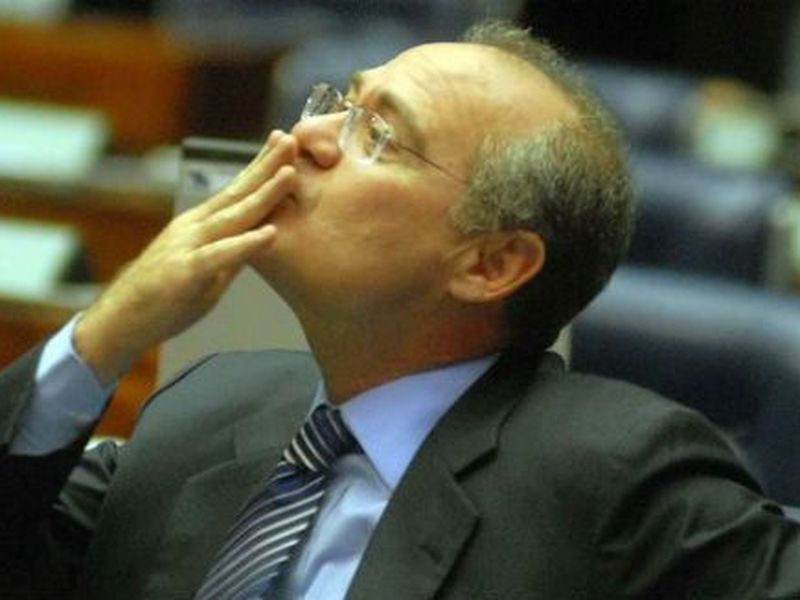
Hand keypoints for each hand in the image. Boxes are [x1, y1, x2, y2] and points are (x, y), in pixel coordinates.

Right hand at [74, 131, 297, 384]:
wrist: (119, 322)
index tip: (285, 142)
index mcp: (201, 225)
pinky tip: (270, 234)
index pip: (236, 190)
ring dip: (264, 194)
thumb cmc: (164, 299)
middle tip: (292, 139)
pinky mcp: (183, 273)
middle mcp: (194, 228)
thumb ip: (234, 252)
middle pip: (237, 193)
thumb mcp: (209, 271)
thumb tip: (262, 236)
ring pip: (232, 217)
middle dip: (267, 166)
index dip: (261, 166)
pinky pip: (219, 256)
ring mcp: (187, 247)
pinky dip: (245, 244)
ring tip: (290, 174)